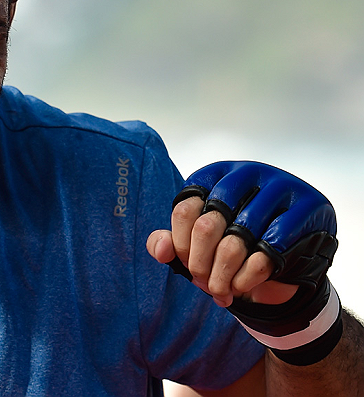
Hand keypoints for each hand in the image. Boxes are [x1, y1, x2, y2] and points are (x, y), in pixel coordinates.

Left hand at [147, 161, 341, 365]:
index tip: (185, 264)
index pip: (184, 210)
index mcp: (215, 175)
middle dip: (200, 265)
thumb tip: (160, 250)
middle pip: (207, 226)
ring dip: (223, 277)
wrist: (289, 250)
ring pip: (236, 242)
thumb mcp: (197, 239)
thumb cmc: (235, 240)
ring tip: (221, 291)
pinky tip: (242, 286)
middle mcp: (246, 174)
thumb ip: (170, 242)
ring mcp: (279, 187)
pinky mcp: (306, 209)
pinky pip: (269, 251)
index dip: (181, 245)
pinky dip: (249, 277)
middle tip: (202, 284)